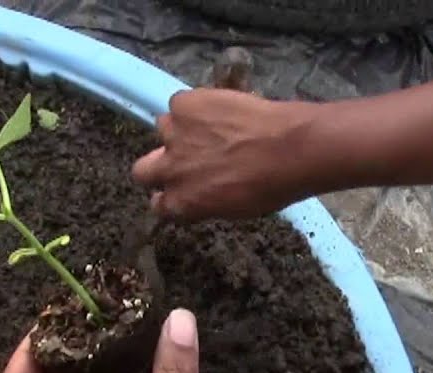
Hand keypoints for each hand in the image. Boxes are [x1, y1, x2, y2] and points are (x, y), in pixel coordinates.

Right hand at [131, 89, 317, 221]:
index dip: (169, 194)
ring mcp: (173, 133)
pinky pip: (180, 102)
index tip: (183, 188)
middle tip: (185, 157)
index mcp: (181, 203)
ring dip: (181, 130)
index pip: (158, 204)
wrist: (289, 149)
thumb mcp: (233, 209)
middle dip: (158, 165)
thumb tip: (201, 193)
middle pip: (142, 170)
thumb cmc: (270, 187)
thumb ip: (205, 201)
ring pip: (164, 128)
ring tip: (212, 126)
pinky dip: (196, 105)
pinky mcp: (184, 103)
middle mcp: (169, 170)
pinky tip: (220, 108)